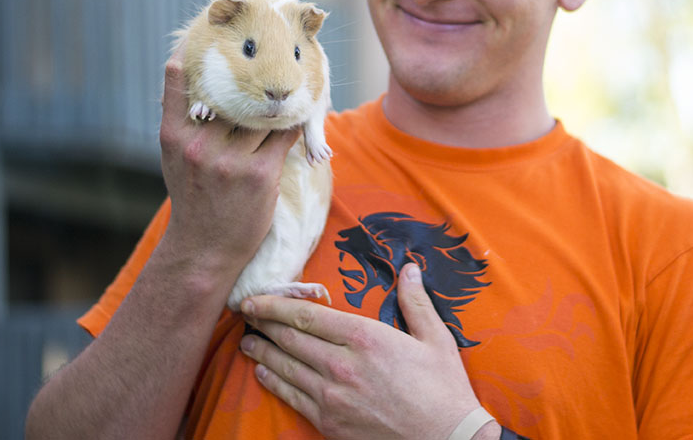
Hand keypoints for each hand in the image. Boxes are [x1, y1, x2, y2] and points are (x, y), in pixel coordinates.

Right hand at [158, 48, 298, 273]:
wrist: (203, 250)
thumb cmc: (192, 198)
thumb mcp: (174, 156)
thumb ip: (183, 119)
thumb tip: (189, 77)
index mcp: (174, 136)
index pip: (182, 85)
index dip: (195, 56)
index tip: (207, 32)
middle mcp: (199, 146)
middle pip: (232, 96)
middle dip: (249, 77)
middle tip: (268, 50)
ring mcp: (230, 160)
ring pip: (261, 114)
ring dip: (276, 100)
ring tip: (290, 81)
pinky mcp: (260, 174)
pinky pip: (283, 135)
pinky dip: (292, 123)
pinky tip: (300, 112)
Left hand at [239, 263, 488, 438]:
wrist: (446, 439)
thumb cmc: (444, 388)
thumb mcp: (436, 338)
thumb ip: (416, 301)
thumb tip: (410, 269)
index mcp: (366, 338)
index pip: (308, 316)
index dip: (276, 305)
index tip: (256, 298)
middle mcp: (342, 365)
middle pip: (290, 339)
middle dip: (263, 323)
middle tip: (245, 313)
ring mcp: (333, 397)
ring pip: (285, 367)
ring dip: (262, 351)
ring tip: (247, 340)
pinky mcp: (330, 423)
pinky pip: (292, 397)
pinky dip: (273, 382)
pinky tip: (262, 372)